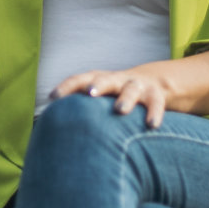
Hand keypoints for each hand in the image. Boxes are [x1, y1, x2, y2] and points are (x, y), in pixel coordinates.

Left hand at [50, 68, 172, 128]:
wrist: (153, 82)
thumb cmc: (116, 97)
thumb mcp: (101, 98)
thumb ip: (83, 109)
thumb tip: (52, 128)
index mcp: (100, 80)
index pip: (80, 79)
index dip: (67, 86)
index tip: (53, 98)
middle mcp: (118, 80)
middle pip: (106, 79)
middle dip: (98, 85)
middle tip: (90, 93)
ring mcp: (137, 86)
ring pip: (131, 89)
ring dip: (125, 99)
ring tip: (120, 111)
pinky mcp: (155, 95)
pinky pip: (156, 103)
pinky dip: (154, 113)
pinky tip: (151, 125)